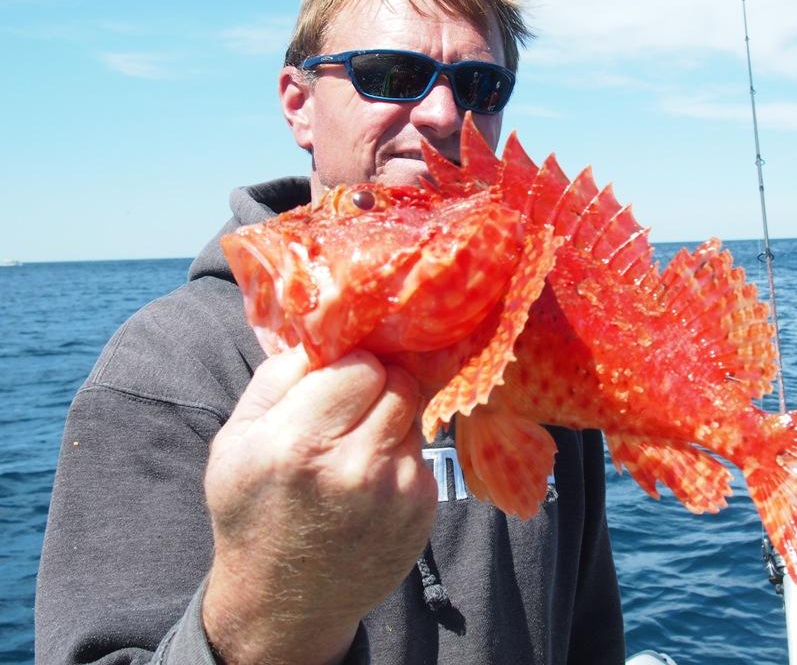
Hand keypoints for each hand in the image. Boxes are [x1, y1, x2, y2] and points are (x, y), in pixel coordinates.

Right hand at [201, 348, 437, 664]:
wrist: (283, 601)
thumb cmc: (254, 510)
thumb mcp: (235, 440)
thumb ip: (278, 377)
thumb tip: (327, 333)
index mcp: (297, 442)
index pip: (361, 364)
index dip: (351, 365)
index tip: (338, 379)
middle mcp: (352, 466)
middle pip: (396, 382)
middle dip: (377, 384)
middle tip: (352, 407)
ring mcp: (394, 490)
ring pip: (413, 412)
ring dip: (389, 419)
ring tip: (355, 449)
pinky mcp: (422, 508)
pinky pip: (421, 451)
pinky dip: (400, 455)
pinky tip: (371, 482)